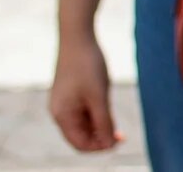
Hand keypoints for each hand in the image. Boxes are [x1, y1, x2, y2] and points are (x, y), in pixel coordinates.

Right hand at [49, 33, 121, 152]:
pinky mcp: (70, 92)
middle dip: (101, 137)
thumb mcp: (99, 96)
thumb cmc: (88, 65)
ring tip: (116, 120)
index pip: (79, 144)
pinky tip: (108, 106)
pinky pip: (83, 111)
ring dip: (100, 126)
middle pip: (81, 136)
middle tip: (122, 134)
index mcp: (62, 116)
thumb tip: (109, 144)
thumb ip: (104, 121)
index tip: (119, 141)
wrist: (78, 35)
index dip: (100, 147)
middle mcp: (59, 111)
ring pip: (84, 123)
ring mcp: (64, 102)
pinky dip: (96, 113)